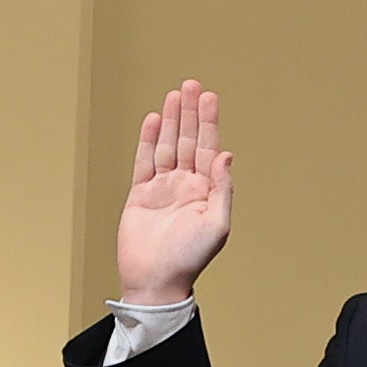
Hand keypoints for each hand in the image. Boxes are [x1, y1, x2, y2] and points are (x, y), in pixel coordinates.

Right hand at [115, 81, 233, 304]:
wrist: (155, 281)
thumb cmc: (189, 259)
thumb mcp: (216, 225)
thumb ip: (221, 189)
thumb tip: (226, 155)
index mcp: (205, 191)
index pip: (209, 148)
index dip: (209, 122)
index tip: (209, 97)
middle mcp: (185, 185)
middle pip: (188, 140)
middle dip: (190, 113)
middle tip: (191, 85)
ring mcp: (162, 188)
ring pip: (167, 146)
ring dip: (171, 121)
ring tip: (173, 95)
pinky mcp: (140, 195)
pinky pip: (144, 161)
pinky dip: (148, 140)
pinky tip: (154, 121)